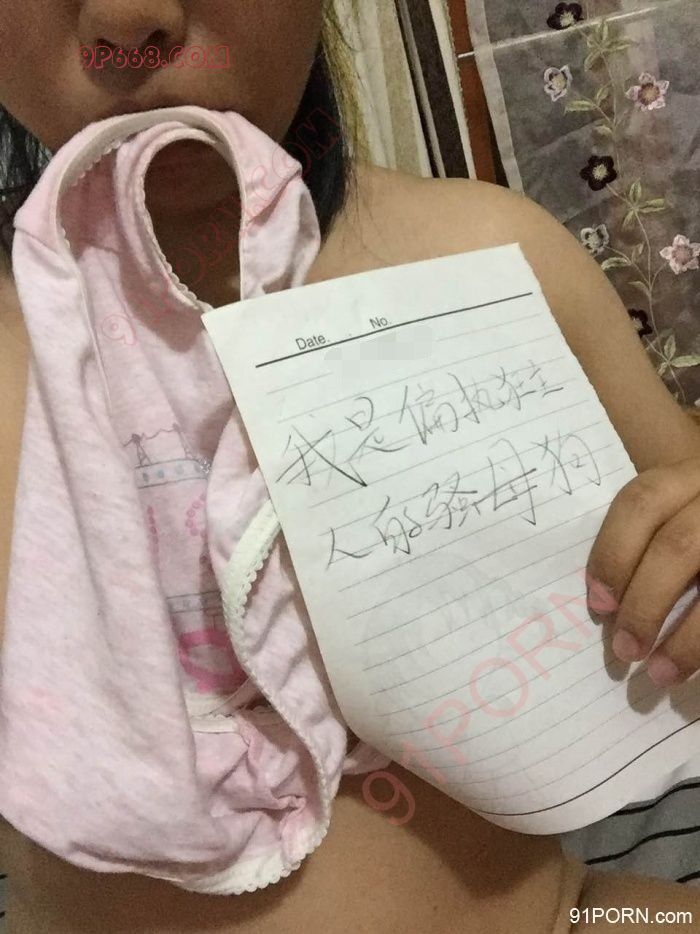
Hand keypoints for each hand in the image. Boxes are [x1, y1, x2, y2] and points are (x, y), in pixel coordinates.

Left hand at [586, 457, 699, 687]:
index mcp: (686, 475)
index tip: (599, 605)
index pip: (640, 504)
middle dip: (645, 604)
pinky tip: (695, 668)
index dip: (613, 554)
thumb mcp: (673, 512)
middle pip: (677, 546)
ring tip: (661, 674)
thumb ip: (641, 543)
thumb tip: (605, 606)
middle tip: (625, 650)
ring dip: (688, 640)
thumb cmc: (693, 519)